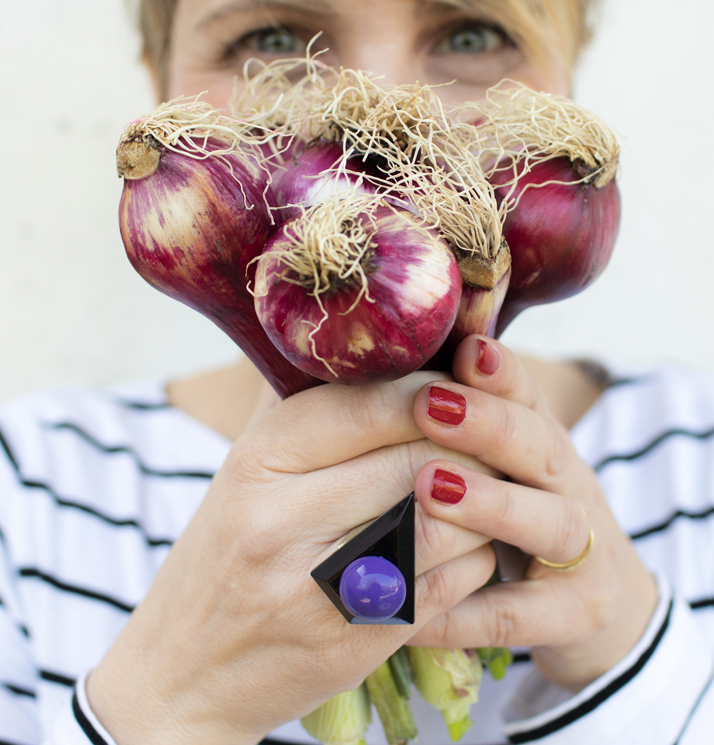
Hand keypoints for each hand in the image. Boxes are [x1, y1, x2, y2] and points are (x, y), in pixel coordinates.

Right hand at [87, 373, 496, 744]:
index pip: (372, 404)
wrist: (187, 673)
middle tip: (484, 437)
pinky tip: (464, 542)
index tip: (452, 393)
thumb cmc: (224, 556)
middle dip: (470, 443)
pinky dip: (475, 552)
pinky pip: (456, 581)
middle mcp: (284, 520)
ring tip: (482, 486)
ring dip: (483, 499)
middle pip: (420, 458)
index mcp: (257, 460)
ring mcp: (323, 586)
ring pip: (450, 520)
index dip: (430, 392)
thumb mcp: (245, 469)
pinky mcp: (363, 639)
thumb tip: (375, 346)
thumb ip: (302, 406)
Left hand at [408, 337, 658, 690]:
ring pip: (551, 524)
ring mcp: (583, 553)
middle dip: (490, 425)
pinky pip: (517, 615)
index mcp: (543, 445)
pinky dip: (465, 610)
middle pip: (543, 448)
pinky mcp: (577, 613)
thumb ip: (462, 429)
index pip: (528, 398)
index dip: (500, 375)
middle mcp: (569, 489)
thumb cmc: (524, 517)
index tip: (466, 350)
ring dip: (493, 504)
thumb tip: (384, 386)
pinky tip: (412, 605)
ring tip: (432, 486)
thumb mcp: (505, 467)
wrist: (595, 601)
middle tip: (431, 405)